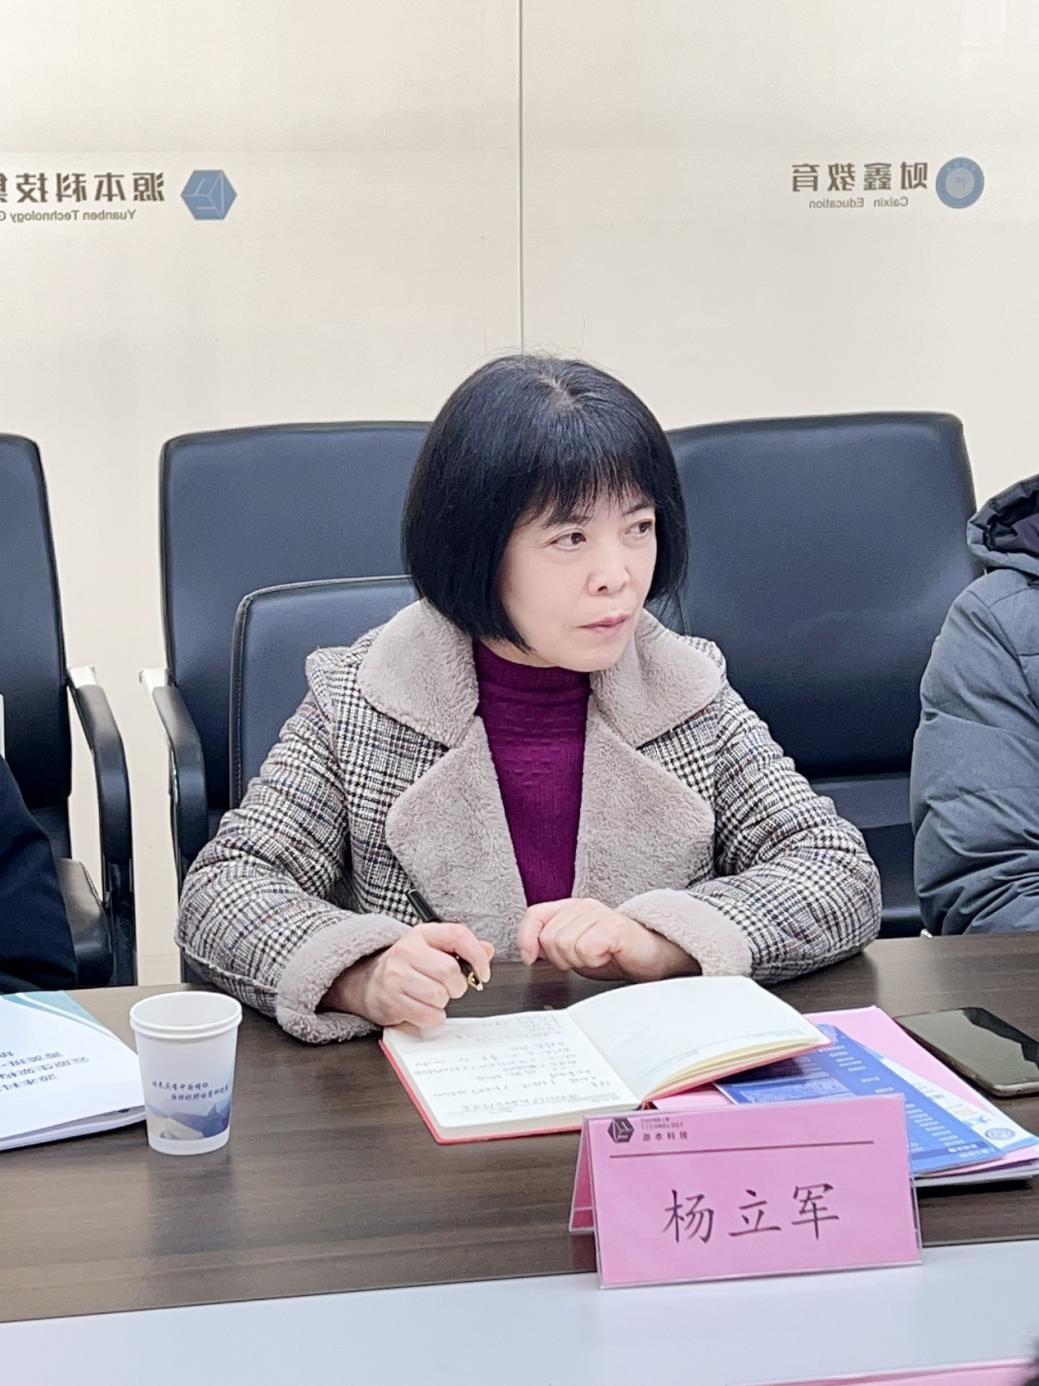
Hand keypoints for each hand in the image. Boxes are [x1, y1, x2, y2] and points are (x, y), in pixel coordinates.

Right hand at [323, 923, 493, 1028]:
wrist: (368, 980)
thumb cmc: (407, 965)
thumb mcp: (433, 947)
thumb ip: (462, 947)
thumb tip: (488, 950)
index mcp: (422, 934)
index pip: (458, 935)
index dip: (477, 956)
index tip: (483, 972)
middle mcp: (407, 951)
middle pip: (449, 971)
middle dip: (458, 986)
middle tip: (452, 988)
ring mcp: (396, 976)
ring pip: (438, 995)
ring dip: (444, 1002)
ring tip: (435, 997)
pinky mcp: (392, 1000)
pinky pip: (427, 1015)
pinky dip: (434, 1017)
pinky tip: (426, 1009)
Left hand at [516, 898, 697, 981]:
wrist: (652, 957)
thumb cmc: (615, 953)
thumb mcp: (575, 949)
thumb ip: (551, 945)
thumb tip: (529, 951)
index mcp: (571, 908)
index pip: (535, 915)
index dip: (526, 938)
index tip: (531, 958)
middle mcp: (583, 906)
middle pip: (549, 938)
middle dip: (561, 959)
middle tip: (583, 960)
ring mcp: (600, 914)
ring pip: (565, 945)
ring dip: (580, 961)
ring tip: (597, 957)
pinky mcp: (616, 927)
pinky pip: (587, 948)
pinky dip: (595, 960)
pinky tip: (607, 956)